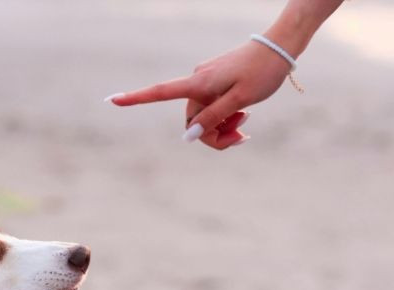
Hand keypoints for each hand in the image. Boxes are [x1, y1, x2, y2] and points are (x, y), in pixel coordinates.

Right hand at [108, 41, 290, 149]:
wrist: (281, 48)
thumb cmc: (262, 73)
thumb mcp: (240, 100)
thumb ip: (213, 118)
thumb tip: (188, 136)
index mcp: (199, 84)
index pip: (159, 93)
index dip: (135, 98)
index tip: (112, 100)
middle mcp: (198, 81)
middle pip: (191, 120)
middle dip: (212, 134)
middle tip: (242, 136)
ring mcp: (206, 81)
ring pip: (204, 116)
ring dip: (221, 126)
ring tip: (246, 123)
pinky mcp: (216, 81)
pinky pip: (213, 106)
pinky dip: (225, 115)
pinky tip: (244, 114)